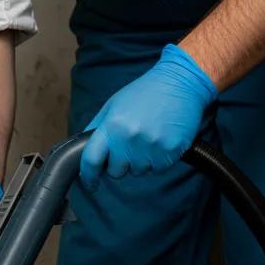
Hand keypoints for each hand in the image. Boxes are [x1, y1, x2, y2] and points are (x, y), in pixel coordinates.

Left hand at [80, 44, 217, 187]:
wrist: (181, 81)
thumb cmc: (145, 92)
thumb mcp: (114, 105)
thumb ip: (97, 129)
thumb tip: (84, 151)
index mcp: (112, 126)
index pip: (91, 160)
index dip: (88, 176)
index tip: (90, 183)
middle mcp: (129, 139)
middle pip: (115, 172)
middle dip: (120, 163)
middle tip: (130, 144)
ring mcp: (150, 147)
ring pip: (137, 172)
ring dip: (140, 161)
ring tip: (148, 137)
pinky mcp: (169, 152)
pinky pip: (156, 169)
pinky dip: (157, 160)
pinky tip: (160, 140)